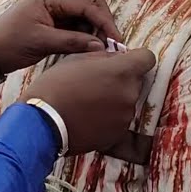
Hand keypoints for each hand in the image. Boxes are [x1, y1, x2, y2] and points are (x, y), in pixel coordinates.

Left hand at [0, 0, 120, 76]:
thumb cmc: (9, 44)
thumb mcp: (40, 42)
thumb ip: (71, 42)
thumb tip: (100, 46)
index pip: (86, 4)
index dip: (104, 22)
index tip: (116, 39)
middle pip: (90, 3)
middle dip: (103, 22)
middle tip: (113, 44)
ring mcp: (55, 10)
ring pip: (85, 14)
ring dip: (95, 30)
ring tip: (101, 49)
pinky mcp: (54, 22)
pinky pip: (77, 25)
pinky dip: (86, 35)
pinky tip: (89, 49)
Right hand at [22, 47, 154, 156]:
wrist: (43, 122)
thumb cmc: (55, 85)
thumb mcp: (76, 58)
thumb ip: (102, 56)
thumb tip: (114, 57)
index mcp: (122, 71)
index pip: (147, 58)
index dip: (137, 58)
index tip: (124, 61)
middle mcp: (129, 94)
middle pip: (135, 81)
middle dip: (121, 80)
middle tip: (97, 83)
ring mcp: (125, 117)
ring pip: (127, 101)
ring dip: (114, 100)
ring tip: (89, 103)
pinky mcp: (117, 135)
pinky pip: (119, 121)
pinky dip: (109, 118)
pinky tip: (89, 117)